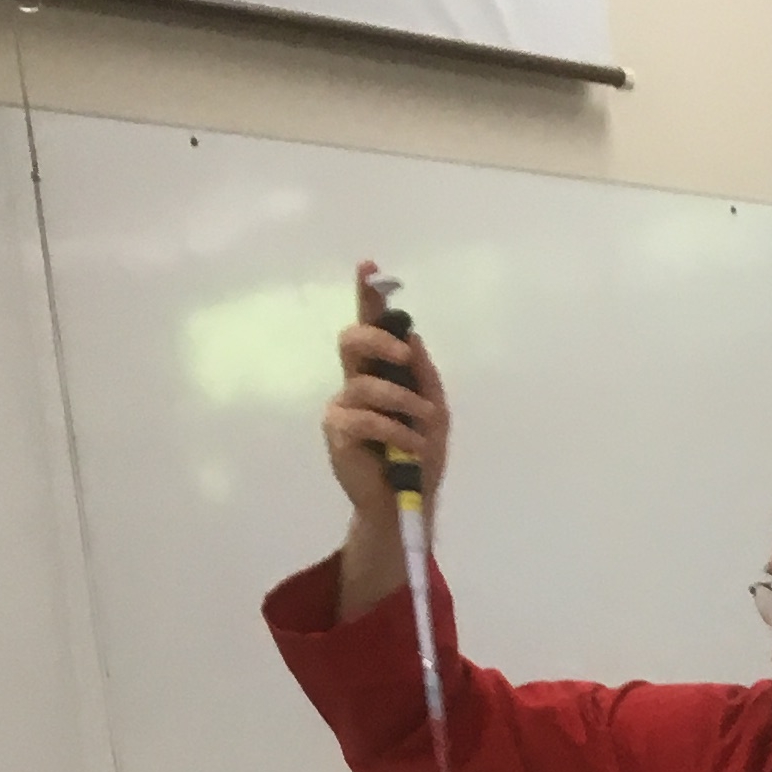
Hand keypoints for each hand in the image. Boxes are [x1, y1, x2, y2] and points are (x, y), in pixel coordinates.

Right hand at [324, 259, 449, 610]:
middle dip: (378, 339)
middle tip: (402, 355)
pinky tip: (410, 448)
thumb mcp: (435, 415)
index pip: (370, 326)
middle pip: (352, 339)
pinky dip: (395, 430)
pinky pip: (364, 417)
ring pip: (366, 383)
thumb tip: (412, 337)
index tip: (370, 267)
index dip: (366, 296)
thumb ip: (423, 376)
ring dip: (403, 401)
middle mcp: (356, 382)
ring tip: (424, 425)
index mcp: (379, 372)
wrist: (409, 504)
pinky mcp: (337, 432)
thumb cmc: (419, 457)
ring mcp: (343, 406)